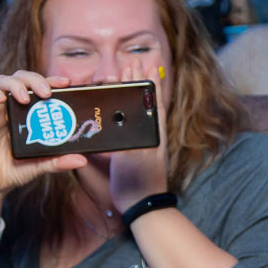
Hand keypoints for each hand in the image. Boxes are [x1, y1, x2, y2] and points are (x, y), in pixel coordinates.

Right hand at [0, 71, 86, 197]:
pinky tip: (1, 99)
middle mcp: (10, 107)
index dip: (51, 80)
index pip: (38, 88)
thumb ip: (58, 161)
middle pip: (20, 78)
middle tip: (47, 92)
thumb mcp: (40, 165)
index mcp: (26, 113)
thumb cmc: (14, 170)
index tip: (67, 82)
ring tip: (26, 97)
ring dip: (14, 84)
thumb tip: (82, 160)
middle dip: (34, 79)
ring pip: (0, 83)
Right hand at [108, 58, 169, 211]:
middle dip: (137, 82)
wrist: (141, 204)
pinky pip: (127, 125)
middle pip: (143, 102)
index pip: (150, 101)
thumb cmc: (139, 182)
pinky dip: (121, 112)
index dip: (145, 83)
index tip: (139, 65)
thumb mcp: (134, 159)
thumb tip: (123, 120)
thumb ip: (130, 139)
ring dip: (130, 93)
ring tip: (126, 76)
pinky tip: (116, 107)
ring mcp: (140, 141)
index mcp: (152, 133)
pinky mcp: (131, 150)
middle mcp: (148, 134)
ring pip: (135, 111)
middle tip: (133, 62)